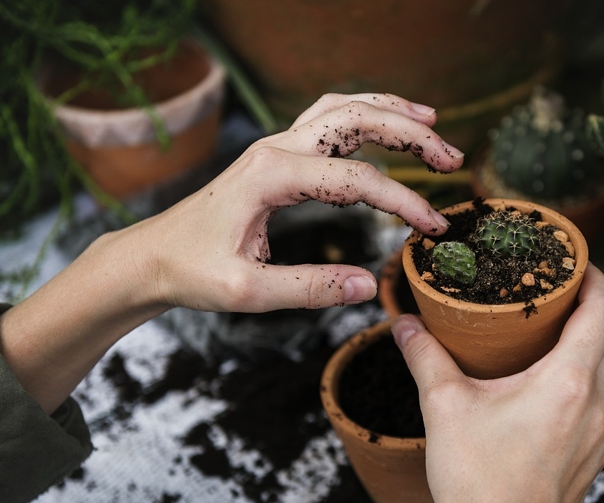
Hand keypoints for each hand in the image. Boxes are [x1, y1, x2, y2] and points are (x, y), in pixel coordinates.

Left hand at [125, 92, 464, 312]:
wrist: (151, 256)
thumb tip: (369, 286)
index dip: (403, 202)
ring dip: (390, 112)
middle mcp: (275, 149)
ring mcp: (275, 146)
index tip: (433, 228)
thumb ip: (310, 288)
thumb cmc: (191, 271)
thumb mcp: (248, 292)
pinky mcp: (276, 156)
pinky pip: (327, 120)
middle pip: (357, 120)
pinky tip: (385, 125)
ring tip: (432, 121)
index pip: (357, 180)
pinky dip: (363, 116)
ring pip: (342, 109)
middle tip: (452, 158)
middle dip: (411, 134)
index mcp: (271, 176)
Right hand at [392, 264, 603, 502]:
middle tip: (564, 290)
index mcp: (568, 383)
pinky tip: (559, 381)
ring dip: (598, 341)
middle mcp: (596, 406)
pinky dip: (594, 376)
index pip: (603, 312)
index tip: (577, 263)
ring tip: (561, 329)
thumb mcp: (444, 408)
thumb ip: (424, 357)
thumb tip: (404, 324)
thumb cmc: (476, 484)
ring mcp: (602, 435)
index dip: (596, 279)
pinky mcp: (596, 457)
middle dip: (597, 305)